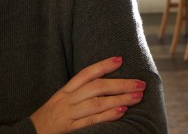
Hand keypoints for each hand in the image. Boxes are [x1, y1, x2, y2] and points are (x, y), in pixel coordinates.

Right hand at [30, 56, 145, 133]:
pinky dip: (108, 115)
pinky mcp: (71, 128)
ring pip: (96, 102)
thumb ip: (76, 96)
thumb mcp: (59, 103)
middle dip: (120, 83)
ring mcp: (69, 113)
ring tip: (137, 96)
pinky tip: (122, 111)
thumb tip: (100, 92)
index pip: (86, 74)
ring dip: (119, 98)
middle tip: (140, 83)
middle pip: (96, 86)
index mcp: (65, 91)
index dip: (103, 65)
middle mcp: (67, 99)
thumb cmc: (47, 120)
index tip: (120, 60)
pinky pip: (92, 120)